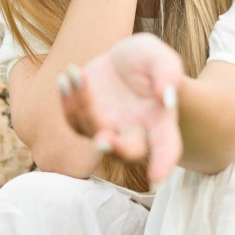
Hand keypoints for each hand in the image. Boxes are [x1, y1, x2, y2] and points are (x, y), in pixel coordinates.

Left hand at [57, 33, 184, 186]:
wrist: (122, 61)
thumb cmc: (147, 62)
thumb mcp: (159, 56)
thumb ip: (168, 71)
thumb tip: (167, 94)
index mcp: (160, 120)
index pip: (167, 146)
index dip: (163, 162)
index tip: (157, 178)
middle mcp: (135, 133)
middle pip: (128, 152)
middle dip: (115, 149)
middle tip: (103, 140)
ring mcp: (109, 130)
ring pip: (94, 132)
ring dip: (82, 105)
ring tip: (75, 72)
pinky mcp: (87, 123)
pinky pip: (75, 121)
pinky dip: (68, 102)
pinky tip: (66, 79)